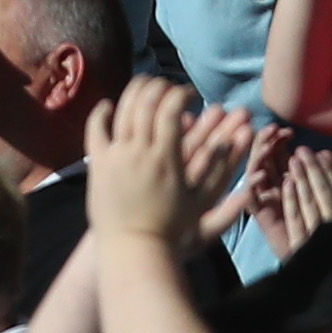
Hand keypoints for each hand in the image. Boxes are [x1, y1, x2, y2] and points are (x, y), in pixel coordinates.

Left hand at [81, 77, 213, 240]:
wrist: (134, 246)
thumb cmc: (172, 227)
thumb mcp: (201, 199)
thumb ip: (219, 168)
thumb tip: (236, 140)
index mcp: (166, 158)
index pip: (171, 109)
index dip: (180, 94)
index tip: (188, 93)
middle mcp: (139, 151)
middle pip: (146, 103)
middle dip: (158, 87)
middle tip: (167, 86)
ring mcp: (116, 156)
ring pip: (121, 111)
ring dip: (133, 93)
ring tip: (144, 86)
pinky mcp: (97, 163)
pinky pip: (95, 130)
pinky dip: (101, 113)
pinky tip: (108, 105)